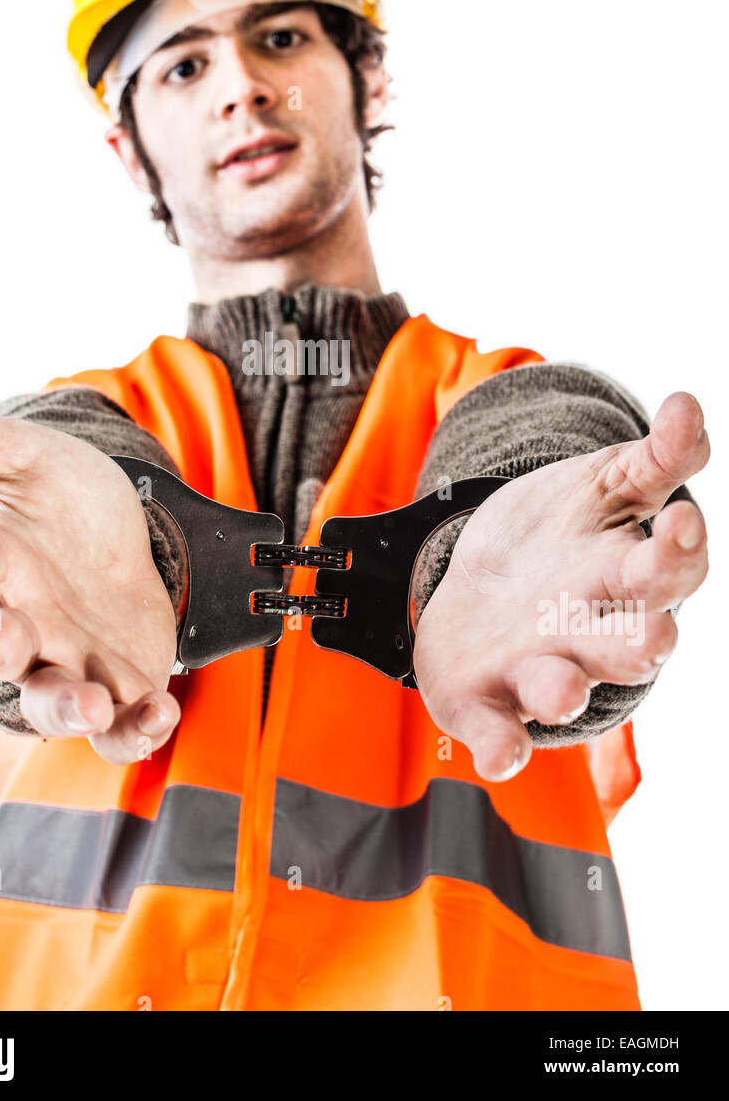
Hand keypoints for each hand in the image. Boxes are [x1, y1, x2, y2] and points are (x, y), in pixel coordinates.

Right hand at [0, 388, 180, 762]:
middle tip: (2, 631)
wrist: (120, 533)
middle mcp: (22, 624)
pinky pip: (118, 726)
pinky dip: (136, 728)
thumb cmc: (59, 498)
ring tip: (89, 703)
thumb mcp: (23, 456)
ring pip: (52, 703)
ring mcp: (68, 661)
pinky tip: (160, 713)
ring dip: (67, 709)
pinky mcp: (116, 686)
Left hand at [413, 391, 708, 781]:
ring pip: (561, 687)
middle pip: (625, 644)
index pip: (667, 570)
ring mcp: (536, 668)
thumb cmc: (556, 539)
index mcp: (624, 577)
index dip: (677, 548)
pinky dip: (500, 746)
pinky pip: (496, 730)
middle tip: (655, 636)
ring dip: (563, 691)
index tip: (678, 521)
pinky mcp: (484, 700)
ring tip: (563, 689)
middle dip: (639, 643)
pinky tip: (501, 756)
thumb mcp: (603, 487)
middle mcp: (589, 632)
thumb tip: (688, 407)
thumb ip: (652, 458)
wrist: (476, 584)